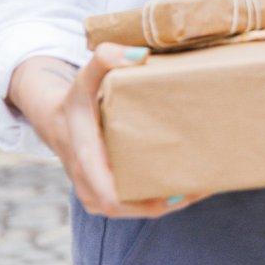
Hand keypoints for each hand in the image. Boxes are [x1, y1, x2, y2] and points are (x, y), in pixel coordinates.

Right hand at [9, 46, 205, 217]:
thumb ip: (105, 57)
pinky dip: (161, 198)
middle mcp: (89, 185)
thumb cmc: (76, 98)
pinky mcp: (107, 192)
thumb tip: (140, 56)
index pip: (110, 197)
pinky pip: (135, 203)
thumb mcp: (85, 76)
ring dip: (170, 202)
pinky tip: (189, 186)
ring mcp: (97, 193)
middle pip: (131, 208)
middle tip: (206, 185)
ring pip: (137, 209)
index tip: (182, 193)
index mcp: (85, 161)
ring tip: (205, 185)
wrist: (58, 120)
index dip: (146, 202)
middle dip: (169, 202)